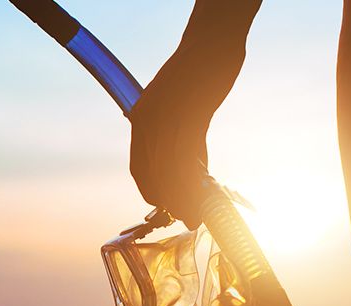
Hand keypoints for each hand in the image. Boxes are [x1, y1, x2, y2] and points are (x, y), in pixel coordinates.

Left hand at [127, 0, 259, 228]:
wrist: (211, 43)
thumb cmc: (200, 75)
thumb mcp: (185, 110)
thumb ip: (187, 139)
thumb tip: (195, 169)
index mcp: (142, 119)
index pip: (139, 166)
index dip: (150, 189)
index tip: (163, 204)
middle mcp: (148, 122)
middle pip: (152, 173)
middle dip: (166, 200)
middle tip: (182, 216)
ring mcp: (167, 119)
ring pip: (169, 170)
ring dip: (181, 197)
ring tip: (193, 214)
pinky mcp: (189, 115)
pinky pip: (189, 157)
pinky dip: (195, 179)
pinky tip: (204, 192)